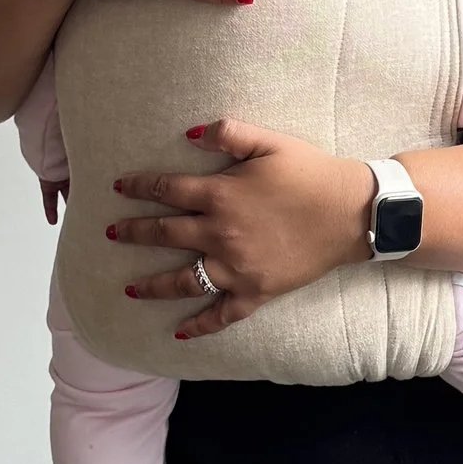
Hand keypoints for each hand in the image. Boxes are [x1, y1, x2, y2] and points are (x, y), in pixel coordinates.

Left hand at [108, 119, 376, 336]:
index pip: (166, 190)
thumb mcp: (270, 142)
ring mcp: (236, 268)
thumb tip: (190, 133)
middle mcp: (220, 234)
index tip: (119, 187)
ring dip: (152, 285)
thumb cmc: (310, 173)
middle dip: (133, 233)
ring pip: (183, 280)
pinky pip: (221, 313)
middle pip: (164, 235)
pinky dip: (200, 325)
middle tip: (111, 234)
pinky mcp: (255, 291)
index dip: (139, 187)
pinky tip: (180, 330)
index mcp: (219, 196)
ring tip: (129, 287)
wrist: (351, 213)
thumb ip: (229, 134)